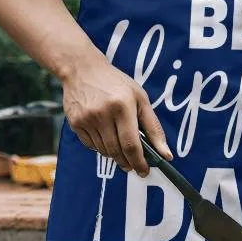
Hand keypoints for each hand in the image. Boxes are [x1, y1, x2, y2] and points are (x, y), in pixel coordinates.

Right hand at [61, 58, 171, 175]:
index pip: (131, 144)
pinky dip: (101, 147)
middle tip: (134, 165)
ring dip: (115, 154)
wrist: (83, 69)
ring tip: (120, 146)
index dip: (139, 162)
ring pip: (104, 151)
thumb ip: (153, 127)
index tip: (144, 171)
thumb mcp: (140, 98)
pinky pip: (91, 146)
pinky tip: (105, 135)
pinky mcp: (75, 123)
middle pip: (117, 151)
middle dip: (128, 162)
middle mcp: (103, 113)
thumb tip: (166, 154)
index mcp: (123, 105)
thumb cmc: (116, 83)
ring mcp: (87, 119)